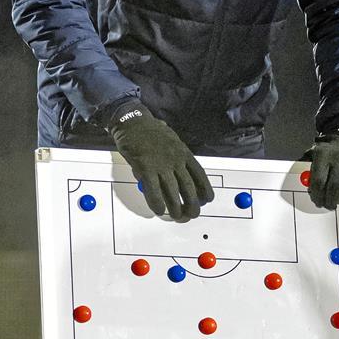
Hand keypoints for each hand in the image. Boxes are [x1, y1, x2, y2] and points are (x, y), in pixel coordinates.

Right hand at [108, 100, 213, 220]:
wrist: (132, 122)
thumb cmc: (151, 132)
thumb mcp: (172, 141)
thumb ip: (178, 157)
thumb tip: (181, 175)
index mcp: (183, 152)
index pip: (200, 175)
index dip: (205, 190)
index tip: (206, 200)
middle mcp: (175, 159)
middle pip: (188, 187)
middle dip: (192, 204)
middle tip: (192, 214)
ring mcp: (161, 164)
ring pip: (172, 192)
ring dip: (176, 208)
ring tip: (177, 217)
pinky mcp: (145, 168)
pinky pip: (153, 190)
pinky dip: (157, 203)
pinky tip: (159, 210)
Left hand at [305, 127, 338, 209]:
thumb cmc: (329, 149)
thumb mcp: (314, 151)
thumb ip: (305, 166)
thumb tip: (303, 183)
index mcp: (324, 154)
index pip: (318, 181)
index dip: (316, 195)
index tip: (316, 201)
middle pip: (334, 189)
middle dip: (329, 201)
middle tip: (327, 205)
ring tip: (336, 200)